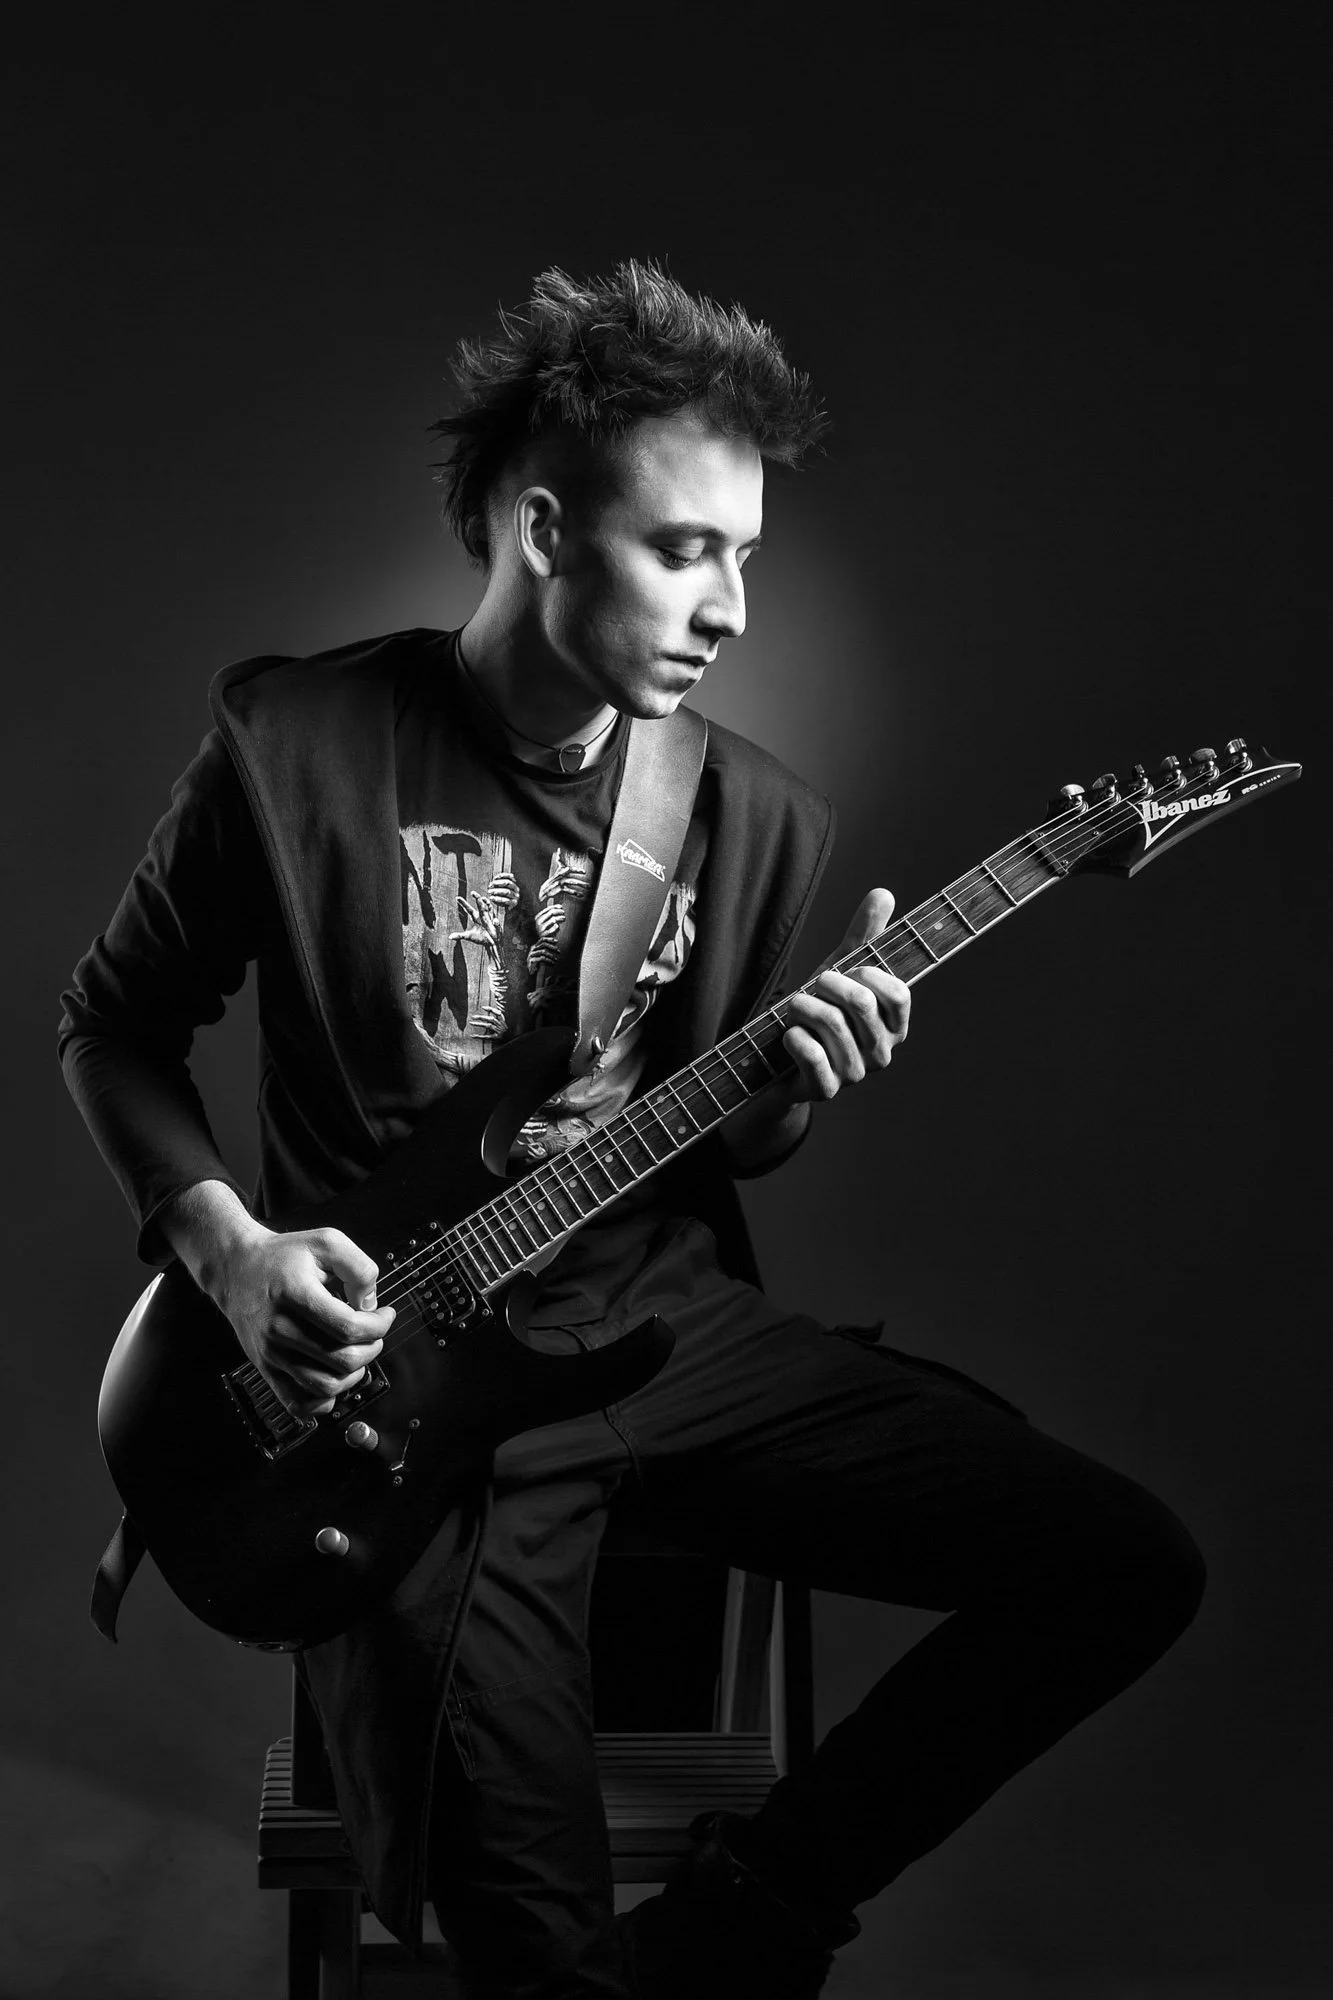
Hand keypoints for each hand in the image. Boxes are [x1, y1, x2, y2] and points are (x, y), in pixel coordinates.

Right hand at [213, 1223, 396, 1417]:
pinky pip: (298, 1403)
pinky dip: (323, 1400)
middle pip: (342, 1360)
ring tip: (356, 1352)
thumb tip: (370, 1305)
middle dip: (372, 1348)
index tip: (384, 1315)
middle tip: (373, 1333)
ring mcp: (271, 1353)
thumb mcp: (326, 1241)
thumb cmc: (282, 1256)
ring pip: (326, 1387)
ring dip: (353, 1375)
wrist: (236, 1268)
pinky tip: (334, 1377)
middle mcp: (280, 1328)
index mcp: (295, 1295)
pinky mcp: (266, 1368)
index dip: (379, 1325)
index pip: (349, 1327)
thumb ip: (358, 1267)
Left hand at [779, 887, 909, 1104]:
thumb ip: (863, 937)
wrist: (775, 1063)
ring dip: (803, 1007)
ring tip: (794, 1009)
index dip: (869, 973)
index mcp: (893, 1025)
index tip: (848, 971)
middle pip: (861, 1002)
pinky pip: (812, 1054)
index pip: (899, 993)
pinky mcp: (826, 1090)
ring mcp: (855, 1074)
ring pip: (832, 1023)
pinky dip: (793, 1037)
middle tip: (811, 986)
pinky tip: (788, 1036)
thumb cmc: (816, 1014)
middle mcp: (881, 1053)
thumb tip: (883, 893)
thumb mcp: (839, 972)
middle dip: (826, 983)